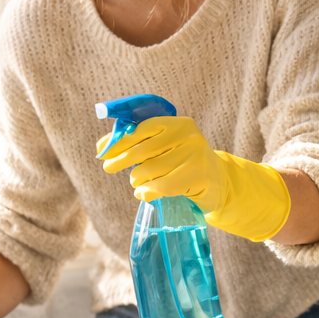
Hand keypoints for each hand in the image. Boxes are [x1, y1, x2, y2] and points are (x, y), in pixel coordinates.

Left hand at [98, 116, 290, 241]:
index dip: (119, 140)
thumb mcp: (164, 147)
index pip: (142, 129)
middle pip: (142, 151)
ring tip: (138, 183)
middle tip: (108, 167)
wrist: (217, 182)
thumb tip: (101, 146)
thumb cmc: (182, 162)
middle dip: (120, 160)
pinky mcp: (198, 176)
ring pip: (150, 171)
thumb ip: (137, 143)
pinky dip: (147, 192)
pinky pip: (161, 187)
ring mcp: (195, 156)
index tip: (102, 151)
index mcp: (178, 123)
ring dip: (137, 180)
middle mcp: (189, 136)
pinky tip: (143, 194)